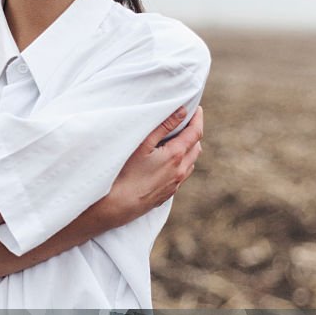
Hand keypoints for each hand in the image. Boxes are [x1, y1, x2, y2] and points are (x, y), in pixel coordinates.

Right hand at [107, 106, 203, 224]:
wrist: (118, 205)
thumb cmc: (126, 172)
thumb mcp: (143, 144)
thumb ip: (164, 126)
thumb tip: (182, 111)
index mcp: (176, 155)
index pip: (195, 133)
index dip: (198, 118)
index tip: (196, 108)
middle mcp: (180, 171)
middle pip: (196, 147)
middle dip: (193, 133)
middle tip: (185, 123)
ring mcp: (175, 184)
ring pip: (190, 163)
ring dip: (188, 150)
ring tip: (177, 141)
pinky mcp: (167, 194)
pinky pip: (181, 175)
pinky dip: (181, 164)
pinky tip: (168, 162)